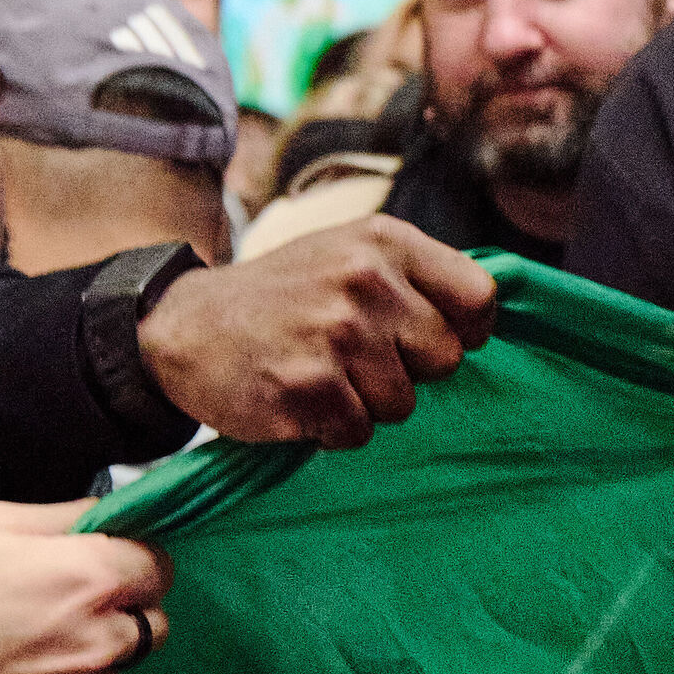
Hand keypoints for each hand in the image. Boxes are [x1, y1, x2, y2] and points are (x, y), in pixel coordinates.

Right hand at [0, 499, 169, 673]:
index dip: (133, 561)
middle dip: (123, 612)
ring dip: (86, 657)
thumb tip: (102, 515)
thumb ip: (61, 519)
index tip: (103, 561)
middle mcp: (98, 644)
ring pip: (112, 672)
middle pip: (151, 626)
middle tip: (66, 603)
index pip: (160, 567)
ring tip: (19, 643)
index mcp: (90, 580)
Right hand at [140, 219, 496, 448]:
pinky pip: (357, 432)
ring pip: (403, 404)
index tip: (425, 339)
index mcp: (386, 241)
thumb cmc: (285, 297)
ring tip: (321, 373)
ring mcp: (336, 333)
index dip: (463, 331)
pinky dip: (331, 429)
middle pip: (445, 359)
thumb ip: (417, 276)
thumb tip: (488, 315)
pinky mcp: (307, 386)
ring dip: (365, 403)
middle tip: (354, 357)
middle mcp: (365, 280)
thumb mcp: (350, 254)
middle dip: (407, 371)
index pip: (480, 299)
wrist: (185, 326)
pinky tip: (299, 398)